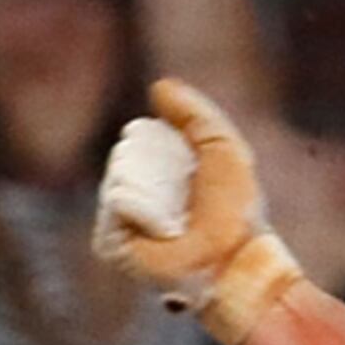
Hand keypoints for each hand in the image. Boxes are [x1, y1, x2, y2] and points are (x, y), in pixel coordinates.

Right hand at [96, 79, 304, 343]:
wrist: (232, 258)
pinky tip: (163, 227)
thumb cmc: (235, 210)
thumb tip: (157, 86)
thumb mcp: (221, 145)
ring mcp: (120, 220)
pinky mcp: (109, 243)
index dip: (167, 144)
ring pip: (120, 172)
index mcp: (158, 173)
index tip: (194, 170)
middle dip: (160, 166)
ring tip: (176, 217)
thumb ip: (193, 113)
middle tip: (186, 199)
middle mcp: (137, 194)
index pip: (142, 136)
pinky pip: (116, 199)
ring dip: (156, 189)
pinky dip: (142, 207)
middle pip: (127, 151)